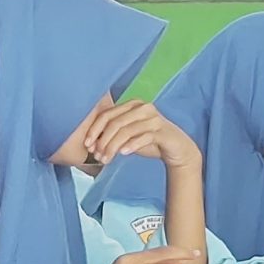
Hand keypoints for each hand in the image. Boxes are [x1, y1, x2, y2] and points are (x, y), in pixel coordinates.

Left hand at [81, 100, 198, 169]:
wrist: (176, 149)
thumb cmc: (148, 141)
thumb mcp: (127, 136)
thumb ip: (112, 136)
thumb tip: (90, 145)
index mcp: (132, 104)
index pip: (107, 114)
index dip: (94, 129)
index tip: (86, 144)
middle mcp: (143, 107)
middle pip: (115, 122)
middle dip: (102, 140)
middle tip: (96, 155)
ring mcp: (154, 118)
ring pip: (127, 131)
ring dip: (113, 146)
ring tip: (106, 159)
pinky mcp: (162, 130)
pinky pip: (143, 137)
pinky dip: (131, 145)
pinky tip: (123, 153)